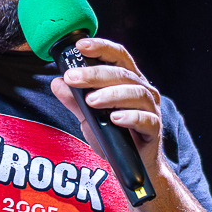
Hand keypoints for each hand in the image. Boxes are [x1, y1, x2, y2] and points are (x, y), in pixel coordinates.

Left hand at [51, 35, 167, 179]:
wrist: (133, 166)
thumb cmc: (114, 135)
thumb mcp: (88, 117)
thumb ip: (74, 100)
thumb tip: (57, 82)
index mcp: (127, 81)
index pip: (117, 56)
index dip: (101, 47)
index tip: (80, 45)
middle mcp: (142, 90)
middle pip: (122, 74)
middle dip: (95, 74)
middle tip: (72, 77)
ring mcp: (151, 109)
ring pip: (136, 93)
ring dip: (111, 94)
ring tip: (90, 100)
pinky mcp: (154, 129)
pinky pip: (146, 120)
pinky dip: (130, 117)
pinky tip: (114, 119)